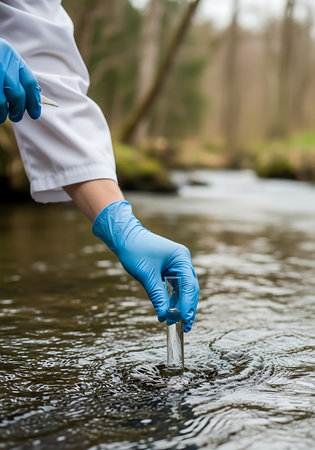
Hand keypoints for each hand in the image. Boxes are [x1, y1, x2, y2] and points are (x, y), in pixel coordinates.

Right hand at [0, 38, 40, 123]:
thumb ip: (17, 76)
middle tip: (16, 116)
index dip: (34, 102)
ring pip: (1, 101)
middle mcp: (1, 63)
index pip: (30, 83)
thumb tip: (30, 101)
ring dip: (3, 113)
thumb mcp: (5, 59)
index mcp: (11, 56)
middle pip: (17, 94)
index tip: (34, 113)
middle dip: (18, 110)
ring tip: (2, 116)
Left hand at [93, 200, 198, 331]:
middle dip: (187, 307)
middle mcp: (182, 261)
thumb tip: (165, 315)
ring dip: (179, 306)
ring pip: (183, 290)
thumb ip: (157, 295)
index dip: (188, 304)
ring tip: (174, 322)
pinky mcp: (170, 269)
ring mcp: (177, 265)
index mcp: (181, 258)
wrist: (124, 237)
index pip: (189, 285)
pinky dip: (172, 300)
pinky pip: (174, 287)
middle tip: (185, 326)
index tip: (185, 319)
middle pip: (190, 288)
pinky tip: (168, 312)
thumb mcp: (146, 275)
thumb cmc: (135, 250)